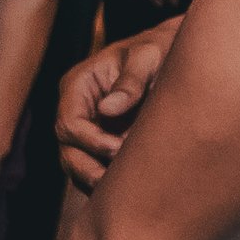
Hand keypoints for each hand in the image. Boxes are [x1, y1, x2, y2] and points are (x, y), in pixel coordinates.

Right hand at [55, 20, 181, 190]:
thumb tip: (109, 109)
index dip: (90, 141)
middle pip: (67, 150)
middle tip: (118, 182)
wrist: (172, 53)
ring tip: (126, 191)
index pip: (68, 123)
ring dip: (98, 179)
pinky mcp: (102, 142)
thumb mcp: (148, 55)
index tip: (118, 148)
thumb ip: (131, 81)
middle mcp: (77, 109)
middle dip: (90, 168)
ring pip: (78, 164)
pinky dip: (108, 182)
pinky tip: (132, 189)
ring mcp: (88, 128)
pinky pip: (96, 168)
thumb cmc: (159, 49)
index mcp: (79, 85)